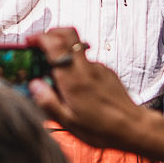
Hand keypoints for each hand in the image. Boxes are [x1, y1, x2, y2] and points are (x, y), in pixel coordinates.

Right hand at [27, 26, 152, 151]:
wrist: (133, 128)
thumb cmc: (102, 129)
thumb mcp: (68, 122)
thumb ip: (48, 102)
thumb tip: (34, 85)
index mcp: (73, 80)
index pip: (54, 44)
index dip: (39, 38)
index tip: (30, 42)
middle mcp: (86, 69)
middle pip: (68, 33)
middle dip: (51, 33)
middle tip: (40, 44)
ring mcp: (98, 68)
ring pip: (77, 47)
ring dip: (63, 51)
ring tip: (56, 71)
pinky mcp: (107, 72)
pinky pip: (87, 61)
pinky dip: (76, 65)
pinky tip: (75, 85)